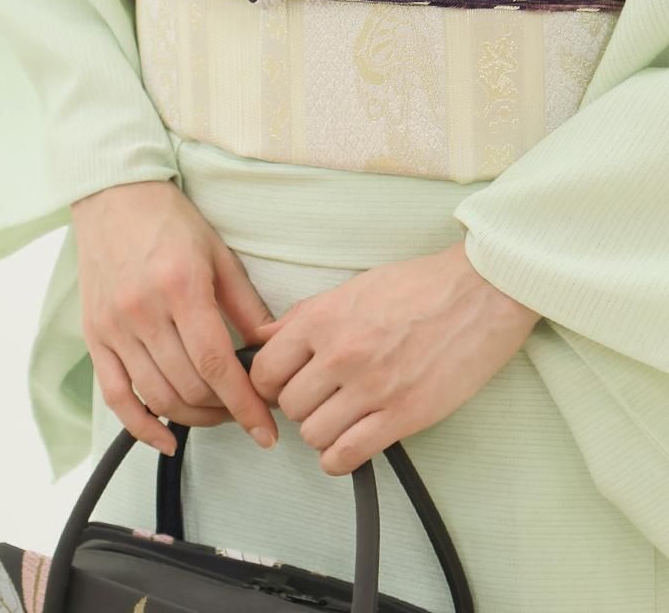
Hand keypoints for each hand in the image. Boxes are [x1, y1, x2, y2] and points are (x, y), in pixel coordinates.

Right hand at [72, 179, 278, 455]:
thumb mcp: (219, 253)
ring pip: (158, 396)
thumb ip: (246, 304)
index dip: (245, 405)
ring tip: (218, 415)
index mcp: (181, 287)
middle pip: (189, 386)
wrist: (115, 197)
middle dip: (226, 411)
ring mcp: (114, 327)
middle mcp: (143, 311)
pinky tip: (166, 437)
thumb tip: (272, 348)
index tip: (266, 429)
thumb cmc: (169, 221)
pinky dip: (141, 426)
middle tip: (248, 412)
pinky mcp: (95, 336)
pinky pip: (116, 396)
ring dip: (194, 418)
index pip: (216, 364)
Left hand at [247, 239, 540, 475]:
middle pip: (289, 406)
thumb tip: (264, 337)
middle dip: (300, 406)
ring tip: (342, 417)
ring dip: (322, 431)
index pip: (265, 369)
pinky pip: (347, 455)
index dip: (270, 382)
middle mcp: (340, 354)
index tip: (283, 385)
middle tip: (321, 398)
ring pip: (313, 434)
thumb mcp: (353, 288)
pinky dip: (340, 458)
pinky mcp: (403, 415)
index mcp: (323, 318)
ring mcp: (371, 387)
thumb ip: (304, 316)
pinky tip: (351, 443)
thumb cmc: (419, 286)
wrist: (480, 292)